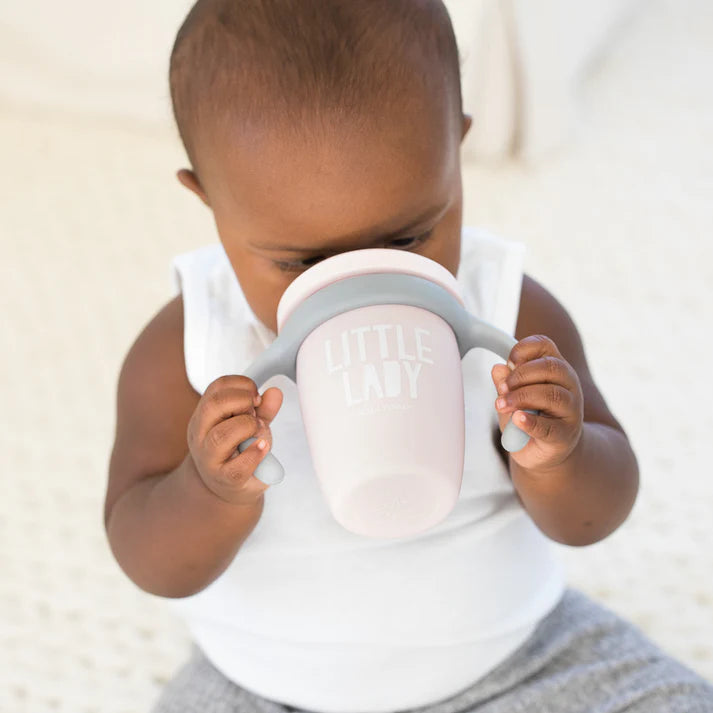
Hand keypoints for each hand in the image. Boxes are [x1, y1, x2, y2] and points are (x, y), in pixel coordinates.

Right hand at [187, 375, 282, 504]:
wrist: (228, 486)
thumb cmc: (239, 450)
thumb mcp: (251, 424)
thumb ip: (263, 409)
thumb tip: (275, 392)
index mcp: (204, 415)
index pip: (217, 387)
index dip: (242, 385)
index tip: (256, 397)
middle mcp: (201, 434)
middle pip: (213, 405)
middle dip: (242, 401)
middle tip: (256, 412)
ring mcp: (210, 458)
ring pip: (221, 435)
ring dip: (247, 426)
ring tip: (258, 430)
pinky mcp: (225, 480)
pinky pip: (237, 467)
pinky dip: (254, 454)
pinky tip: (263, 447)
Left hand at [491, 335, 583, 472]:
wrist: (546, 452)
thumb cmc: (529, 417)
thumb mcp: (512, 397)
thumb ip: (505, 383)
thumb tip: (497, 368)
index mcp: (554, 368)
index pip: (545, 345)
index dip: (525, 348)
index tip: (509, 361)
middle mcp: (568, 385)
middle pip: (551, 367)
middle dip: (521, 375)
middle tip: (502, 389)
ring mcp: (571, 410)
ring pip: (553, 395)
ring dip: (522, 397)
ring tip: (502, 405)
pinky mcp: (565, 434)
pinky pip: (549, 426)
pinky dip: (531, 422)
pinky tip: (518, 419)